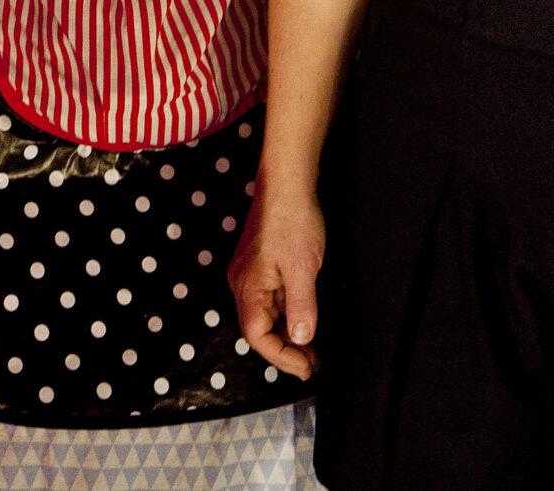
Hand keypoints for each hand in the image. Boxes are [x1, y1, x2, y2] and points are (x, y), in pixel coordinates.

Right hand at [229, 168, 324, 379]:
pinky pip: (268, 301)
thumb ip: (301, 307)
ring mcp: (249, 275)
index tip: (305, 368)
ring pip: (263, 316)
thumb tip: (303, 339)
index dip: (280, 357)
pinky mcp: (259, 267)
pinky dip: (285, 316)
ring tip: (311, 349)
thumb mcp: (303, 269)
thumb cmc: (293, 222)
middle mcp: (242, 283)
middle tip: (311, 364)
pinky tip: (302, 320)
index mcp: (248, 286)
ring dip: (285, 335)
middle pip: (257, 328)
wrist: (287, 185)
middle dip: (283, 350)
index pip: (257, 335)